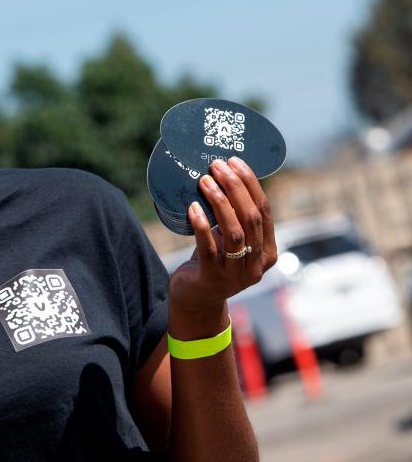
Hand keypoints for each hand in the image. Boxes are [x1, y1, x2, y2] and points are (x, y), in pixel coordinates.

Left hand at [168, 157, 277, 318]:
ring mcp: (236, 275)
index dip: (251, 185)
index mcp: (268, 252)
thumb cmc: (212, 262)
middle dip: (235, 188)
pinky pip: (209, 249)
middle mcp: (257, 264)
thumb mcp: (228, 240)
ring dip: (220, 202)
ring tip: (204, 181)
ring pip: (233, 232)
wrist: (195, 300)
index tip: (235, 162)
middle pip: (250, 218)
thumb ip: (233, 218)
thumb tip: (221, 176)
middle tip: (217, 165)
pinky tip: (193, 207)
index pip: (264, 212)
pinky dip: (202, 226)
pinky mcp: (212, 280)